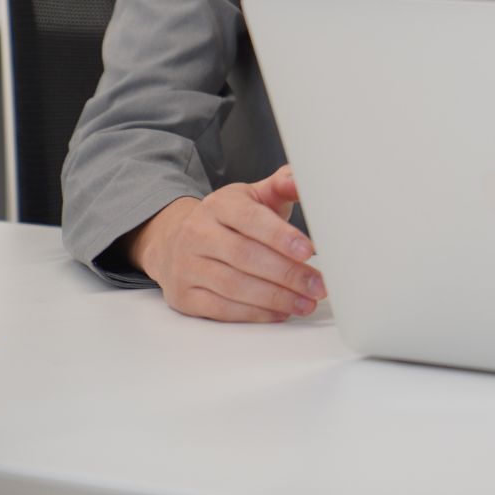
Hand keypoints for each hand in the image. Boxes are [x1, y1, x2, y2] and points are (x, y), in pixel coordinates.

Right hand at [129, 165, 324, 322]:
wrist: (176, 239)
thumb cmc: (229, 219)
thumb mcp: (254, 196)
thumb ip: (282, 185)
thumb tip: (304, 180)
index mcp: (219, 205)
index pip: (250, 219)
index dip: (281, 236)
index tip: (309, 251)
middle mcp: (197, 234)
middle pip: (245, 256)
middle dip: (287, 273)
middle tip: (318, 285)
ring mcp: (186, 266)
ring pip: (234, 286)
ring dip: (276, 298)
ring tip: (306, 302)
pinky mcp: (183, 296)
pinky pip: (221, 309)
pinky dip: (255, 313)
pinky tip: (280, 312)